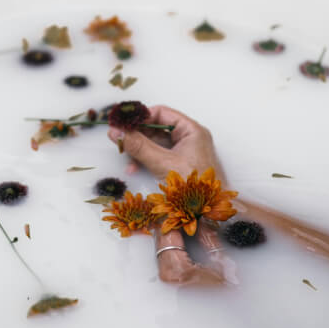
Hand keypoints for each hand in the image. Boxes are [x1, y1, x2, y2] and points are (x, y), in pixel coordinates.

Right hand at [107, 105, 223, 179]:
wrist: (210, 214)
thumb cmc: (196, 187)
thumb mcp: (163, 163)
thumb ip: (138, 146)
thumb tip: (118, 132)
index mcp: (191, 130)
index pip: (161, 113)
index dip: (141, 117)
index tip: (123, 124)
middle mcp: (188, 138)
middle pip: (156, 128)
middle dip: (137, 135)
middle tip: (119, 139)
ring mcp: (184, 152)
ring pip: (155, 143)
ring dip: (138, 150)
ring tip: (125, 156)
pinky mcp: (179, 165)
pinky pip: (158, 156)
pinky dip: (145, 160)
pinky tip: (134, 168)